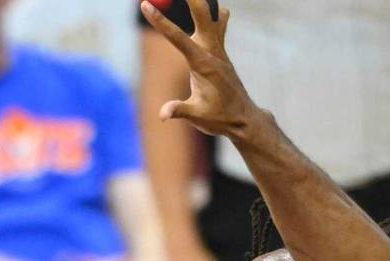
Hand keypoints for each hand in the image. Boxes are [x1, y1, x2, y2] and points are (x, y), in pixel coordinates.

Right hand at [140, 0, 257, 136]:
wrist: (244, 119)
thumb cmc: (220, 118)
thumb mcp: (198, 116)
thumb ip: (180, 110)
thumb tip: (163, 114)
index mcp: (203, 64)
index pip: (177, 37)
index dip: (160, 21)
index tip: (146, 4)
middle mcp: (212, 51)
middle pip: (203, 12)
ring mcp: (219, 49)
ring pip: (215, 13)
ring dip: (204, 3)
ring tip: (189, 0)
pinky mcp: (221, 51)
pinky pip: (219, 23)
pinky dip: (212, 12)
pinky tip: (205, 8)